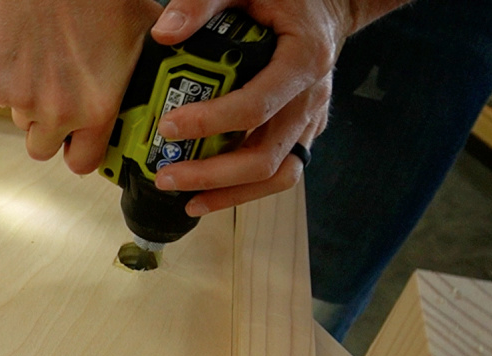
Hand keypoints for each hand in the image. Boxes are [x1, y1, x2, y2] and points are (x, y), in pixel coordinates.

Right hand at [0, 0, 163, 174]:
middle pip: (43, 149)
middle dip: (50, 131)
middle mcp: (58, 112)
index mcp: (96, 108)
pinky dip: (8, 80)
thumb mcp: (141, 33)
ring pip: (21, 120)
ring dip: (30, 103)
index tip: (79, 142)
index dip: (79, 152)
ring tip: (43, 65)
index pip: (82, 163)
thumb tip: (163, 85)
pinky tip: (25, 53)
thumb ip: (148, 69)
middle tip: (57, 100)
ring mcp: (22, 99)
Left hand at [149, 0, 407, 215]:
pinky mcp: (302, 133)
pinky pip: (279, 172)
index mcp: (303, 60)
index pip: (256, 105)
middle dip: (213, 173)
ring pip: (278, 174)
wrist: (327, 6)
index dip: (210, 122)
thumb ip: (204, 3)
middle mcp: (311, 98)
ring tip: (186, 200)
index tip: (169, 126)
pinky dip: (244, 191)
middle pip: (267, 155)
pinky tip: (207, 197)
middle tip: (167, 176)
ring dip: (230, 194)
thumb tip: (164, 34)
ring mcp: (310, 120)